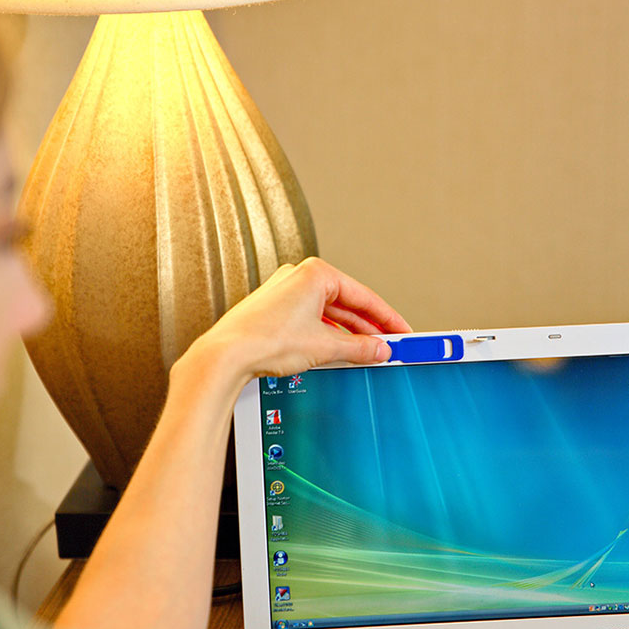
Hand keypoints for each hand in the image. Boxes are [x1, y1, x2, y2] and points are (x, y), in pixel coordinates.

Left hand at [188, 257, 411, 382]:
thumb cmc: (265, 340)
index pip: (363, 296)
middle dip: (368, 327)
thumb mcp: (325, 346)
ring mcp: (284, 293)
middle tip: (388, 345)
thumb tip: (379, 349)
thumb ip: (359, 347)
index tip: (401, 331)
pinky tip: (337, 350)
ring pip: (328, 313)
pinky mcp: (273, 310)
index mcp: (315, 273)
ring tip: (366, 352)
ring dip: (348, 333)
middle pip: (346, 304)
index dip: (387, 318)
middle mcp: (298, 277)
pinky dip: (327, 334)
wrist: (226, 354)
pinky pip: (311, 319)